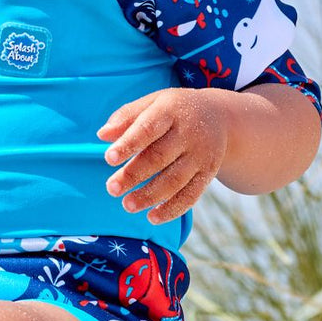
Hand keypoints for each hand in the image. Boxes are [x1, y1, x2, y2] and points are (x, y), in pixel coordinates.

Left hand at [98, 88, 230, 224]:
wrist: (220, 117)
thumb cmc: (173, 110)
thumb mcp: (152, 102)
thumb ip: (126, 116)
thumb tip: (102, 135)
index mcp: (170, 111)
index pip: (147, 128)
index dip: (128, 144)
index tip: (108, 158)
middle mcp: (188, 134)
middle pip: (159, 157)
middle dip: (134, 175)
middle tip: (111, 189)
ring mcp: (201, 156)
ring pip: (175, 180)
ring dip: (150, 196)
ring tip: (127, 205)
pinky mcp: (208, 174)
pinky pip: (191, 195)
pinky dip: (172, 209)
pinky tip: (152, 217)